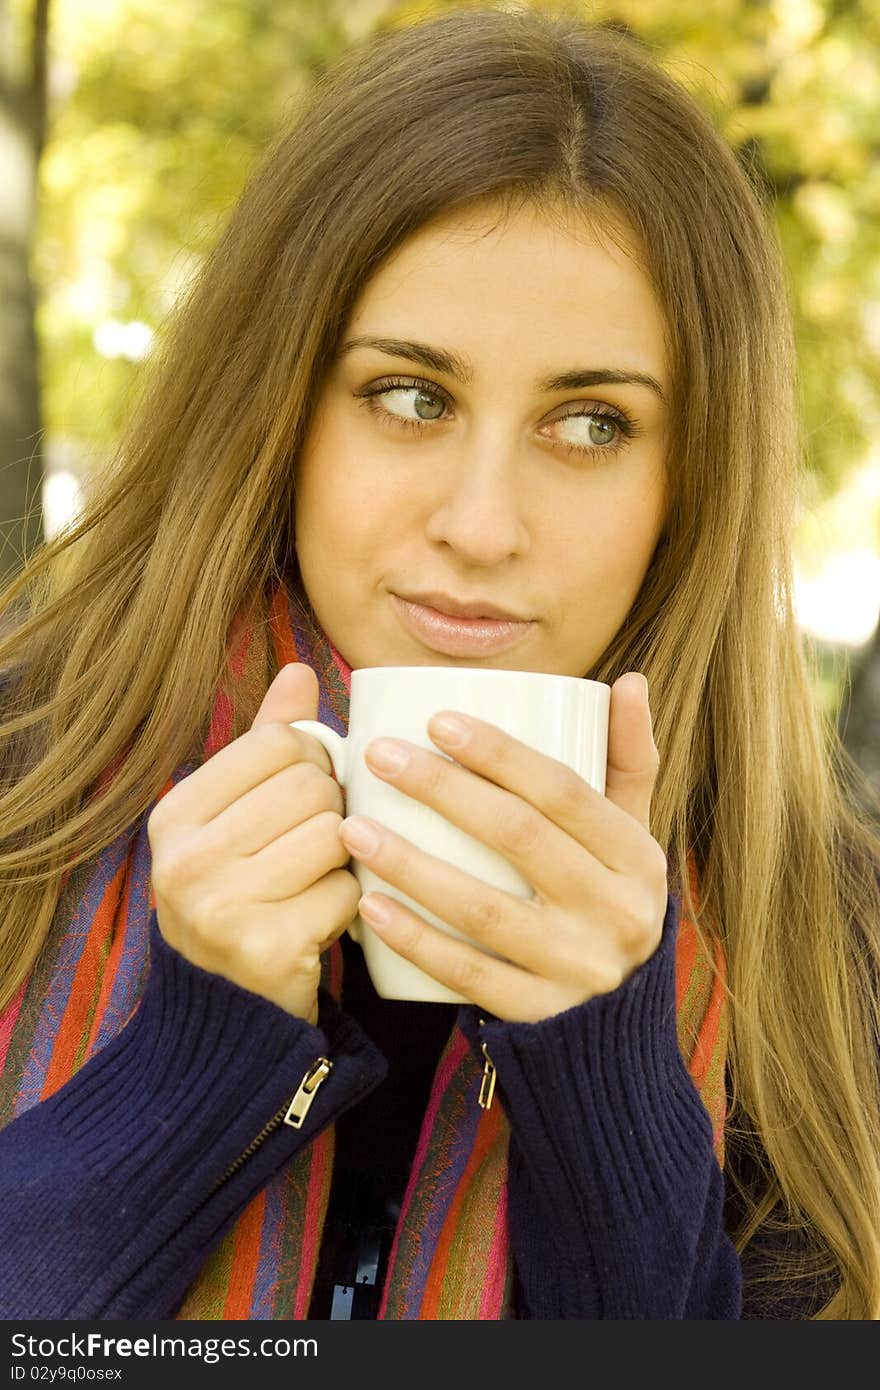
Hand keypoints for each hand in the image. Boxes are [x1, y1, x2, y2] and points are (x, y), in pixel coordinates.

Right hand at [148, 663, 360, 1023]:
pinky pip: (348, 890)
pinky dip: (348, 905)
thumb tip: (301, 671)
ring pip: (337, 833)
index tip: (303, 797)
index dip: (313, 763)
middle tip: (314, 847)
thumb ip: (267, 745)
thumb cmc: (240, 899)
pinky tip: (320, 922)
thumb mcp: (236, 818)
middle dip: (332, 811)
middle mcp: (186, 858)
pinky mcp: (267, 948)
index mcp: (175, 814)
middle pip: (313, 785)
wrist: (227, 1016)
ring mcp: (222, 906)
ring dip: (344, 860)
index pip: (279, 742)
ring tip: (313, 883)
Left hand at [338, 672, 667, 1022]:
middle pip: (519, 837)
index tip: (435, 719)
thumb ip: (629, 762)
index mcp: (636, 858)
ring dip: (412, 864)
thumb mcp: (633, 839)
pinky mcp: (538, 1016)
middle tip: (379, 755)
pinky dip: (416, 940)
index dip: (500, 752)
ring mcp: (577, 969)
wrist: (616, 1028)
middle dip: (443, 790)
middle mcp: (617, 913)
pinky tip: (369, 906)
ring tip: (353, 827)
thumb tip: (630, 678)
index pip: (565, 791)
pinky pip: (468, 975)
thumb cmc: (609, 905)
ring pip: (484, 910)